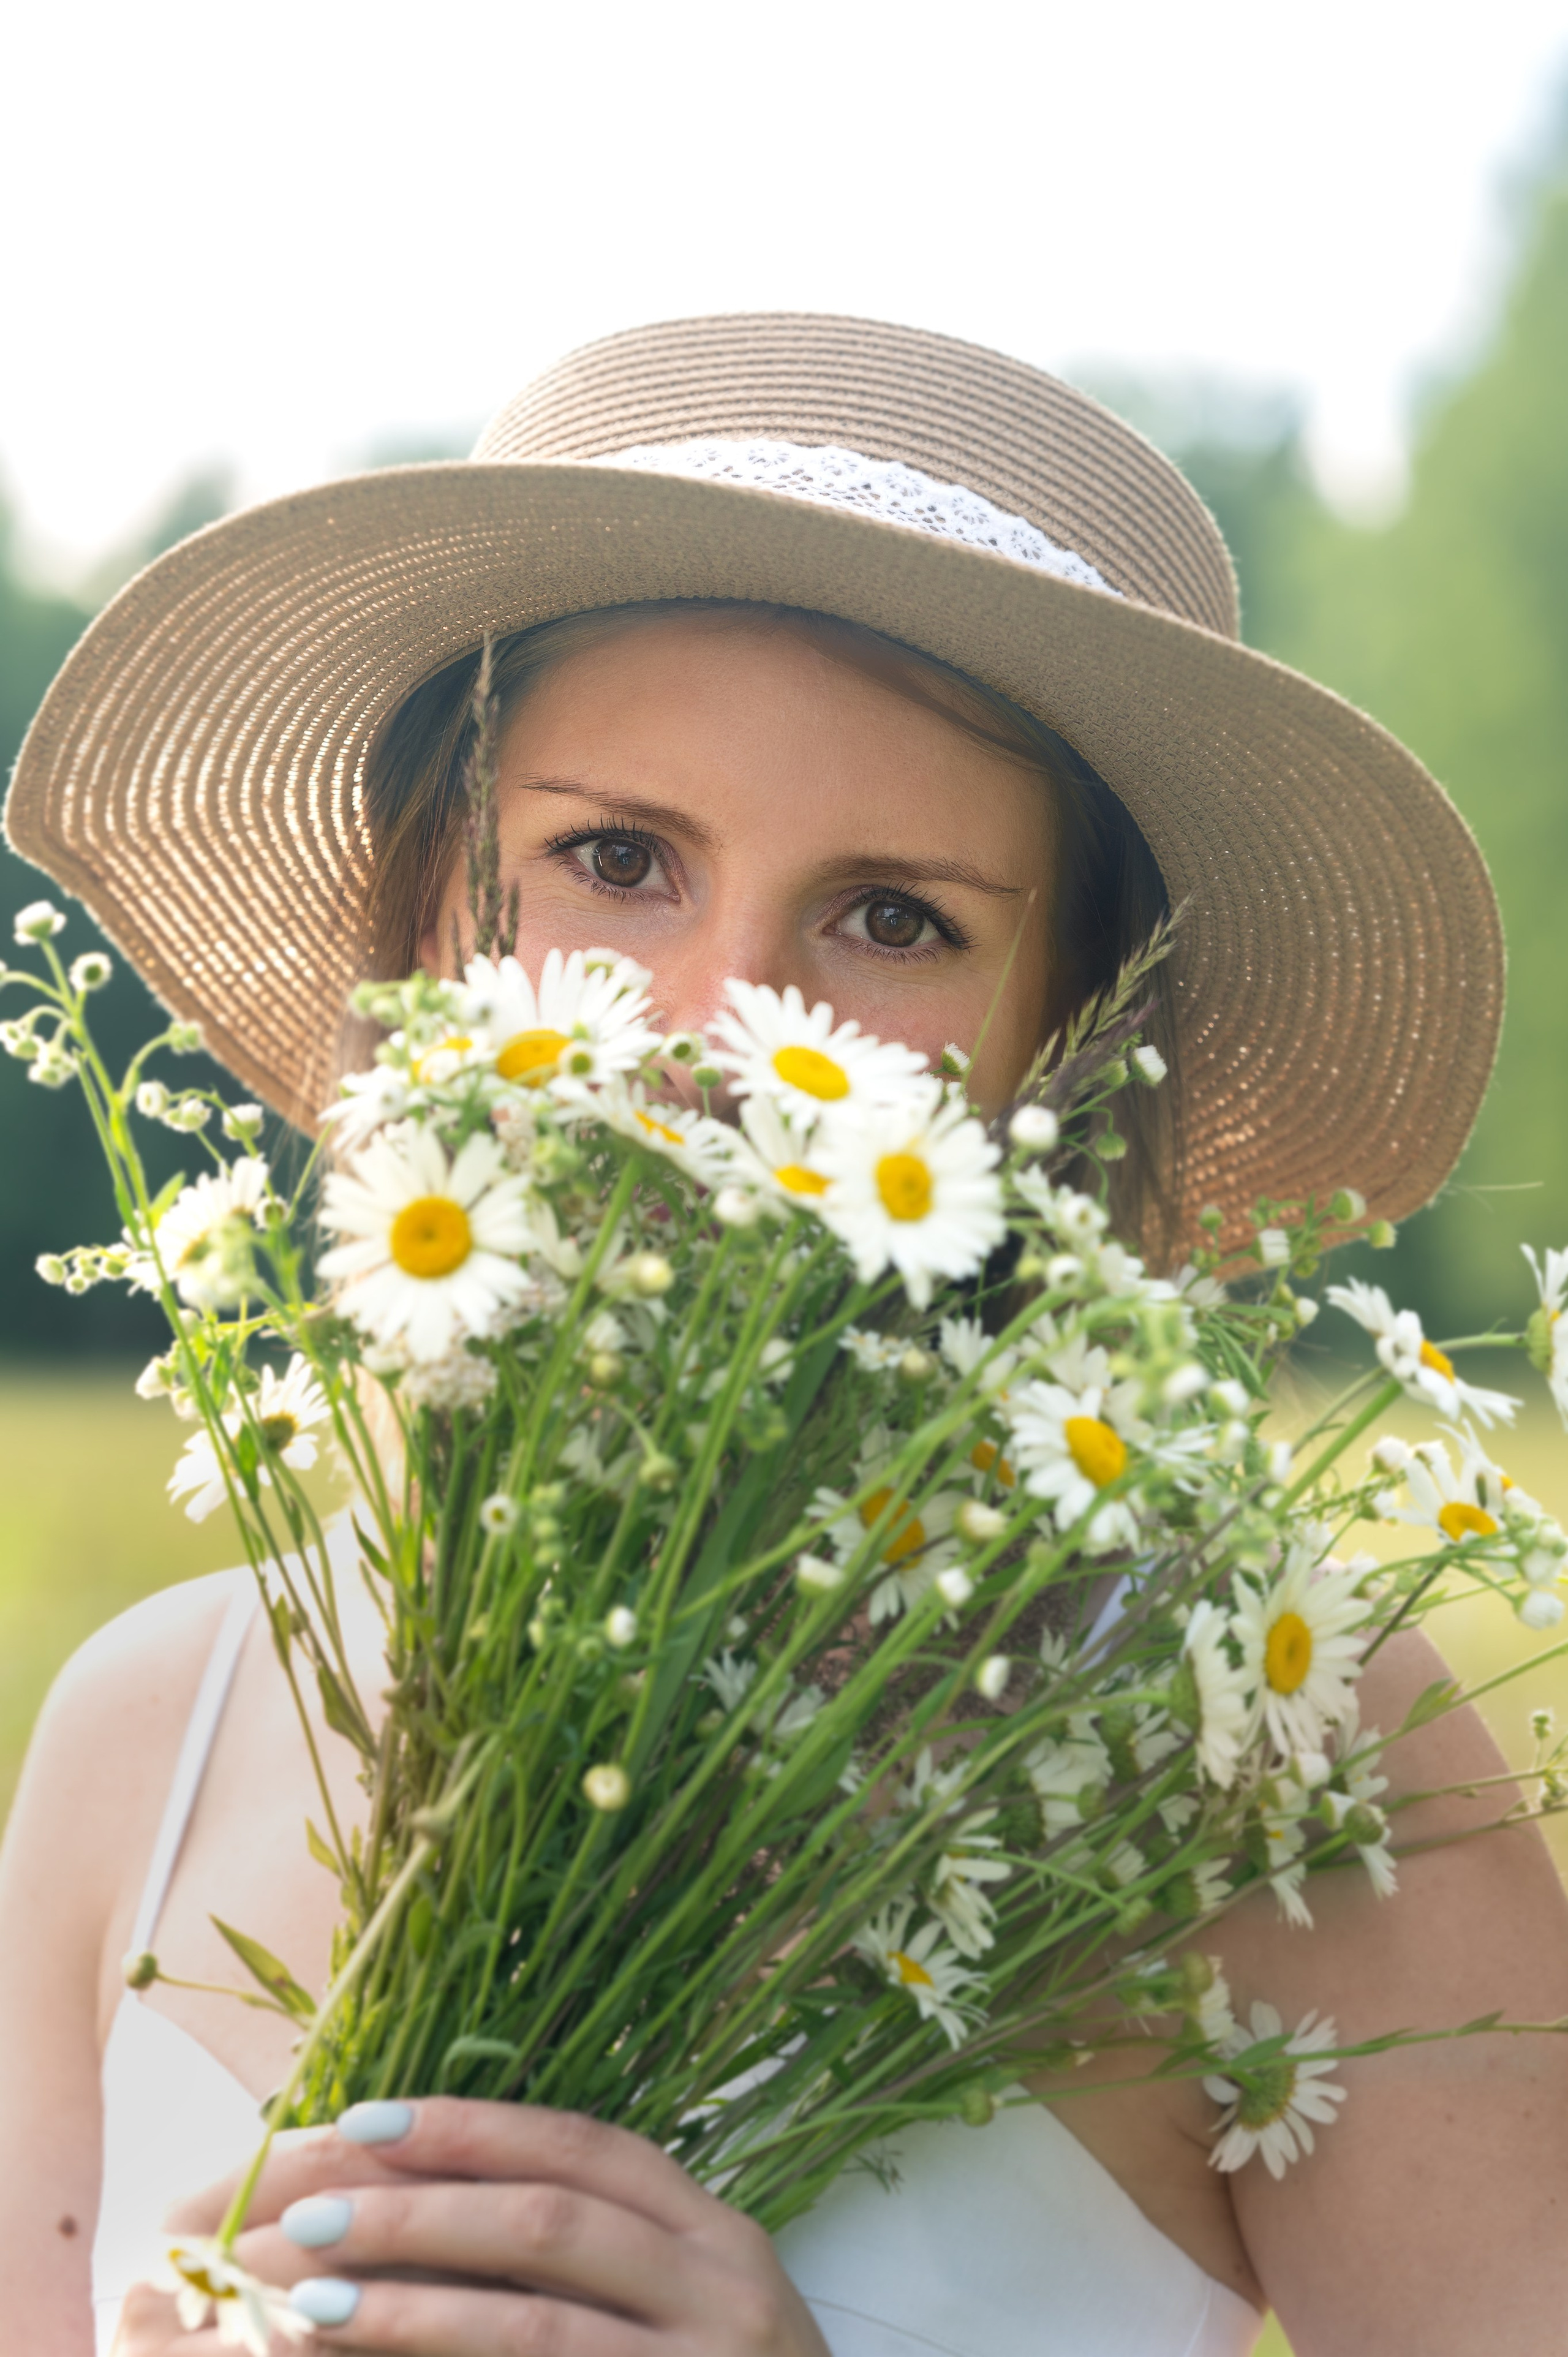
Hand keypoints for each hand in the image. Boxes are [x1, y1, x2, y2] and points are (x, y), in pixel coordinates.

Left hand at [132, 2097, 832, 2356]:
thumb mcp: (676, 2308)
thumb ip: (579, 2255)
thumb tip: (409, 2202)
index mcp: (717, 2234)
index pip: (582, 2149)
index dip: (469, 2127)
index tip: (355, 2123)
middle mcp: (723, 2290)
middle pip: (550, 2220)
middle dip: (413, 2210)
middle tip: (292, 2215)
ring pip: (538, 2324)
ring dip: (409, 2308)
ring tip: (299, 2305)